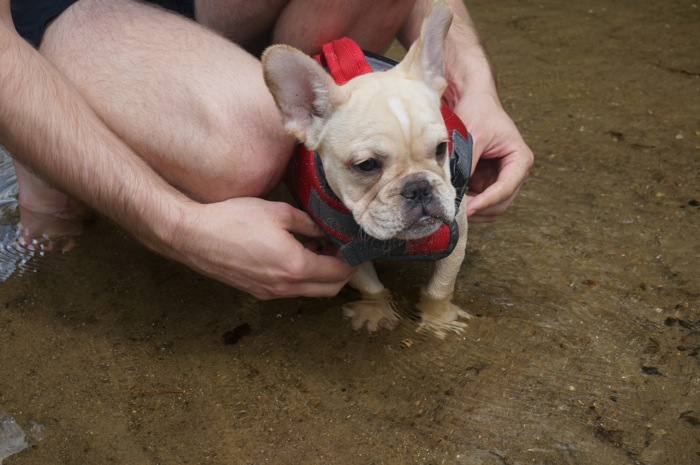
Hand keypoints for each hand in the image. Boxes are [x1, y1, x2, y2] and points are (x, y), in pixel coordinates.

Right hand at [164, 197, 354, 299]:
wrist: (193, 236)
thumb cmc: (233, 220)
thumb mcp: (278, 212)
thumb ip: (309, 223)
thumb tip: (327, 230)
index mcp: (296, 266)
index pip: (340, 273)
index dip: (352, 258)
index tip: (351, 243)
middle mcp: (285, 286)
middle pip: (330, 289)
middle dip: (341, 270)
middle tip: (338, 246)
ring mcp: (270, 293)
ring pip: (310, 291)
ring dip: (320, 274)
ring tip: (315, 246)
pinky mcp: (257, 292)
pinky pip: (291, 290)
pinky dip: (301, 277)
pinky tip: (292, 253)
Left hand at [453, 92, 533, 222]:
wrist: (473, 100)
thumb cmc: (479, 112)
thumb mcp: (473, 136)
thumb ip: (467, 163)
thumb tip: (457, 190)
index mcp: (520, 160)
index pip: (505, 189)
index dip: (486, 201)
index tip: (467, 209)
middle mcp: (514, 172)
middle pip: (500, 204)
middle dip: (479, 208)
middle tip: (455, 209)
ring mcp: (500, 178)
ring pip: (490, 207)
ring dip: (472, 208)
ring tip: (452, 203)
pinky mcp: (486, 181)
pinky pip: (478, 200)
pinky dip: (467, 203)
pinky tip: (453, 197)